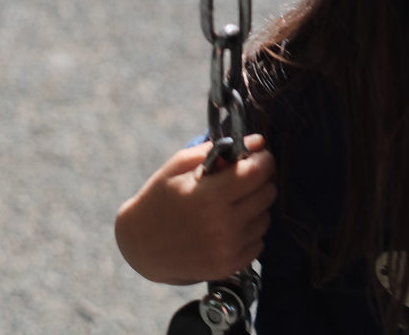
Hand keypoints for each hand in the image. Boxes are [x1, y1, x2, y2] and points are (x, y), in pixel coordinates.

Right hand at [115, 133, 276, 284]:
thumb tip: (256, 142)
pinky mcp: (229, 266)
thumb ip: (217, 150)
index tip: (257, 156)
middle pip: (267, 193)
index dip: (263, 159)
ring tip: (232, 204)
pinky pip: (259, 242)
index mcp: (209, 197)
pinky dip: (250, 231)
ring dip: (256, 207)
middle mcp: (223, 225)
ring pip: (266, 218)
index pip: (258, 172)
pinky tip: (230, 225)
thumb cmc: (158, 199)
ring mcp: (227, 249)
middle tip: (242, 179)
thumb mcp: (178, 166)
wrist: (140, 246)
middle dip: (260, 181)